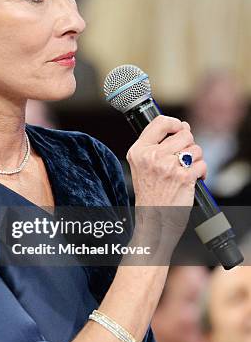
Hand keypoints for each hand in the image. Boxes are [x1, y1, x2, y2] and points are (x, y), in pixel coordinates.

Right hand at [126, 116, 206, 249]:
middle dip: (189, 144)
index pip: (160, 122)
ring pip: (196, 149)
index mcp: (139, 151)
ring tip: (185, 170)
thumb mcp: (142, 166)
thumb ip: (157, 145)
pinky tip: (192, 180)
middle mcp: (152, 156)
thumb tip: (182, 126)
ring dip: (196, 160)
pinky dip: (201, 172)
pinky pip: (202, 164)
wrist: (154, 219)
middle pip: (184, 134)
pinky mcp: (184, 177)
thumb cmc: (150, 194)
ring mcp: (168, 166)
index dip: (175, 123)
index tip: (179, 128)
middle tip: (182, 158)